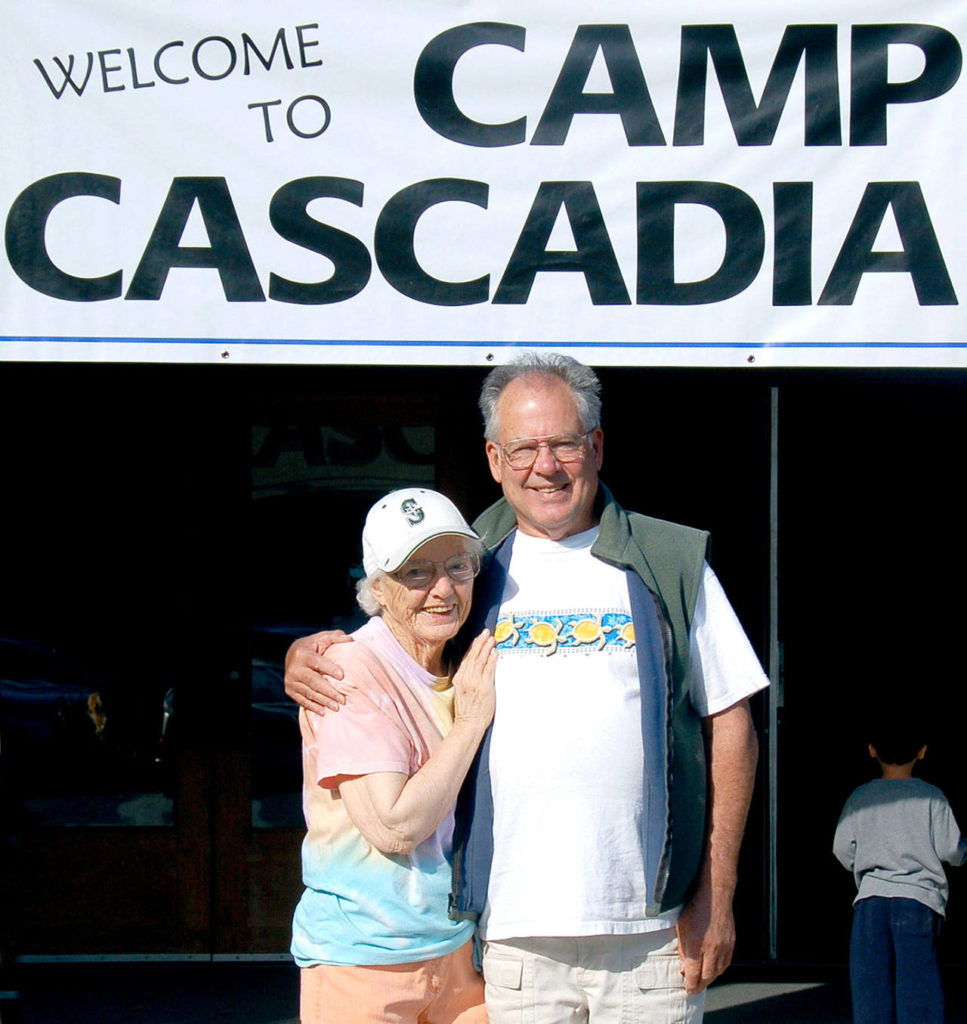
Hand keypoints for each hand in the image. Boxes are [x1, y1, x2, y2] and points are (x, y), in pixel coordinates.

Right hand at [284, 630, 351, 713]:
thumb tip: (351, 640)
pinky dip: (313, 707)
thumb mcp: (323, 638)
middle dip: (329, 691)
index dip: (329, 669)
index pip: (317, 662)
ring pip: (309, 693)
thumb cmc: (314, 646)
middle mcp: (294, 668)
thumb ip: (336, 637)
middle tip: (343, 699)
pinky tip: (324, 712)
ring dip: (323, 701)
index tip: (342, 676)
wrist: (292, 654)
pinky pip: (302, 700)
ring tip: (337, 707)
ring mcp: (291, 681)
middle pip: (313, 681)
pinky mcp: (290, 690)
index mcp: (303, 654)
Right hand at [451, 630, 496, 729]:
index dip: (473, 647)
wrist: (468, 724)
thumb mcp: (462, 692)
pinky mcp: (485, 687)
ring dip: (487, 648)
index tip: (478, 639)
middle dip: (480, 643)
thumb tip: (475, 668)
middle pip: (473, 656)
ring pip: (481, 660)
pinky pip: (489, 669)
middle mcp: (466, 678)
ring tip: (492, 639)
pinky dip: (491, 659)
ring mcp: (475, 682)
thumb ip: (467, 679)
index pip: (466, 659)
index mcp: (459, 679)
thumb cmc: (467, 711)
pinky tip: (494, 652)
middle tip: (486, 633)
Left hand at [675, 879, 735, 993]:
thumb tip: (684, 968)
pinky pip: (726, 963)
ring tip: (702, 980)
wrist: (715, 894)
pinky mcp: (731, 943)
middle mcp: (712, 949)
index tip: (687, 990)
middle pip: (707, 976)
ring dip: (710, 978)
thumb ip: (683, 950)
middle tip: (693, 988)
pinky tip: (714, 968)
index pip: (693, 974)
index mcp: (697, 945)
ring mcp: (724, 947)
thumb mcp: (681, 928)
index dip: (690, 984)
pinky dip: (719, 969)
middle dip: (700, 985)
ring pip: (718, 971)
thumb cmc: (694, 908)